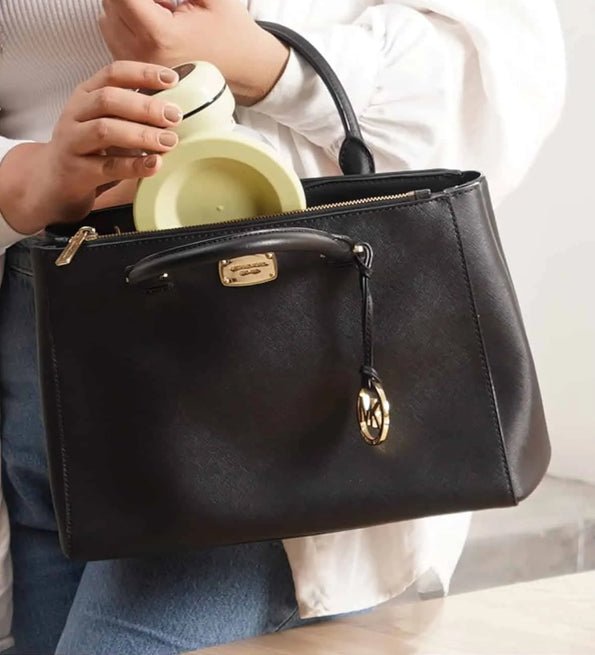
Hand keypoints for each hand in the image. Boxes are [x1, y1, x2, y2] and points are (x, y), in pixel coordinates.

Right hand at [0, 61, 183, 234]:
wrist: (53, 181)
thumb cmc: (90, 149)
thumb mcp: (108, 123)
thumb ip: (133, 114)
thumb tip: (175, 108)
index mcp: (86, 95)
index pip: (113, 73)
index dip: (143, 73)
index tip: (172, 79)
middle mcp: (76, 113)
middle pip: (109, 100)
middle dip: (146, 106)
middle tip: (175, 116)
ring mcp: (72, 141)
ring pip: (105, 130)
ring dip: (142, 134)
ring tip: (169, 141)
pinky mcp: (76, 171)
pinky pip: (107, 166)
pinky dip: (134, 165)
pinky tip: (154, 164)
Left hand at [99, 0, 289, 104]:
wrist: (247, 70)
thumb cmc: (232, 31)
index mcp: (160, 35)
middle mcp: (144, 57)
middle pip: (110, 4)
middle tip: (165, 2)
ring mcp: (140, 70)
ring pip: (107, 21)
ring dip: (127, 8)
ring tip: (161, 14)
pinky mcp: (140, 77)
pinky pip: (114, 39)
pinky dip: (128, 26)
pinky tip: (156, 29)